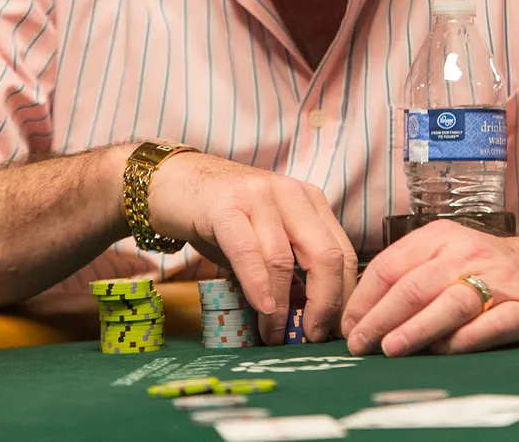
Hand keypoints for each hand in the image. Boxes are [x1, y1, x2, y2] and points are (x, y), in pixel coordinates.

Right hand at [147, 152, 356, 344]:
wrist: (173, 182)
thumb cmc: (222, 217)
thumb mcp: (265, 240)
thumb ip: (290, 271)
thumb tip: (311, 319)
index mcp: (310, 201)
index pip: (344, 253)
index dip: (344, 297)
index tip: (335, 330)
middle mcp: (291, 194)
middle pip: (327, 256)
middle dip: (325, 304)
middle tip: (313, 337)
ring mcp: (259, 196)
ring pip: (286, 259)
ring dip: (283, 308)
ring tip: (275, 335)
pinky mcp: (226, 206)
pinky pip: (248, 252)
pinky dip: (259, 286)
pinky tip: (263, 309)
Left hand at [340, 220, 518, 357]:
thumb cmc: (490, 269)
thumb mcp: (448, 257)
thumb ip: (410, 277)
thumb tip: (361, 317)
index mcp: (442, 237)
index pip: (391, 265)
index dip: (364, 299)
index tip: (347, 327)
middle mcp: (468, 253)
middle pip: (415, 285)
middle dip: (380, 318)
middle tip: (360, 345)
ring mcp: (499, 279)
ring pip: (449, 302)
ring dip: (416, 328)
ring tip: (391, 349)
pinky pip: (489, 325)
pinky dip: (463, 340)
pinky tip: (442, 352)